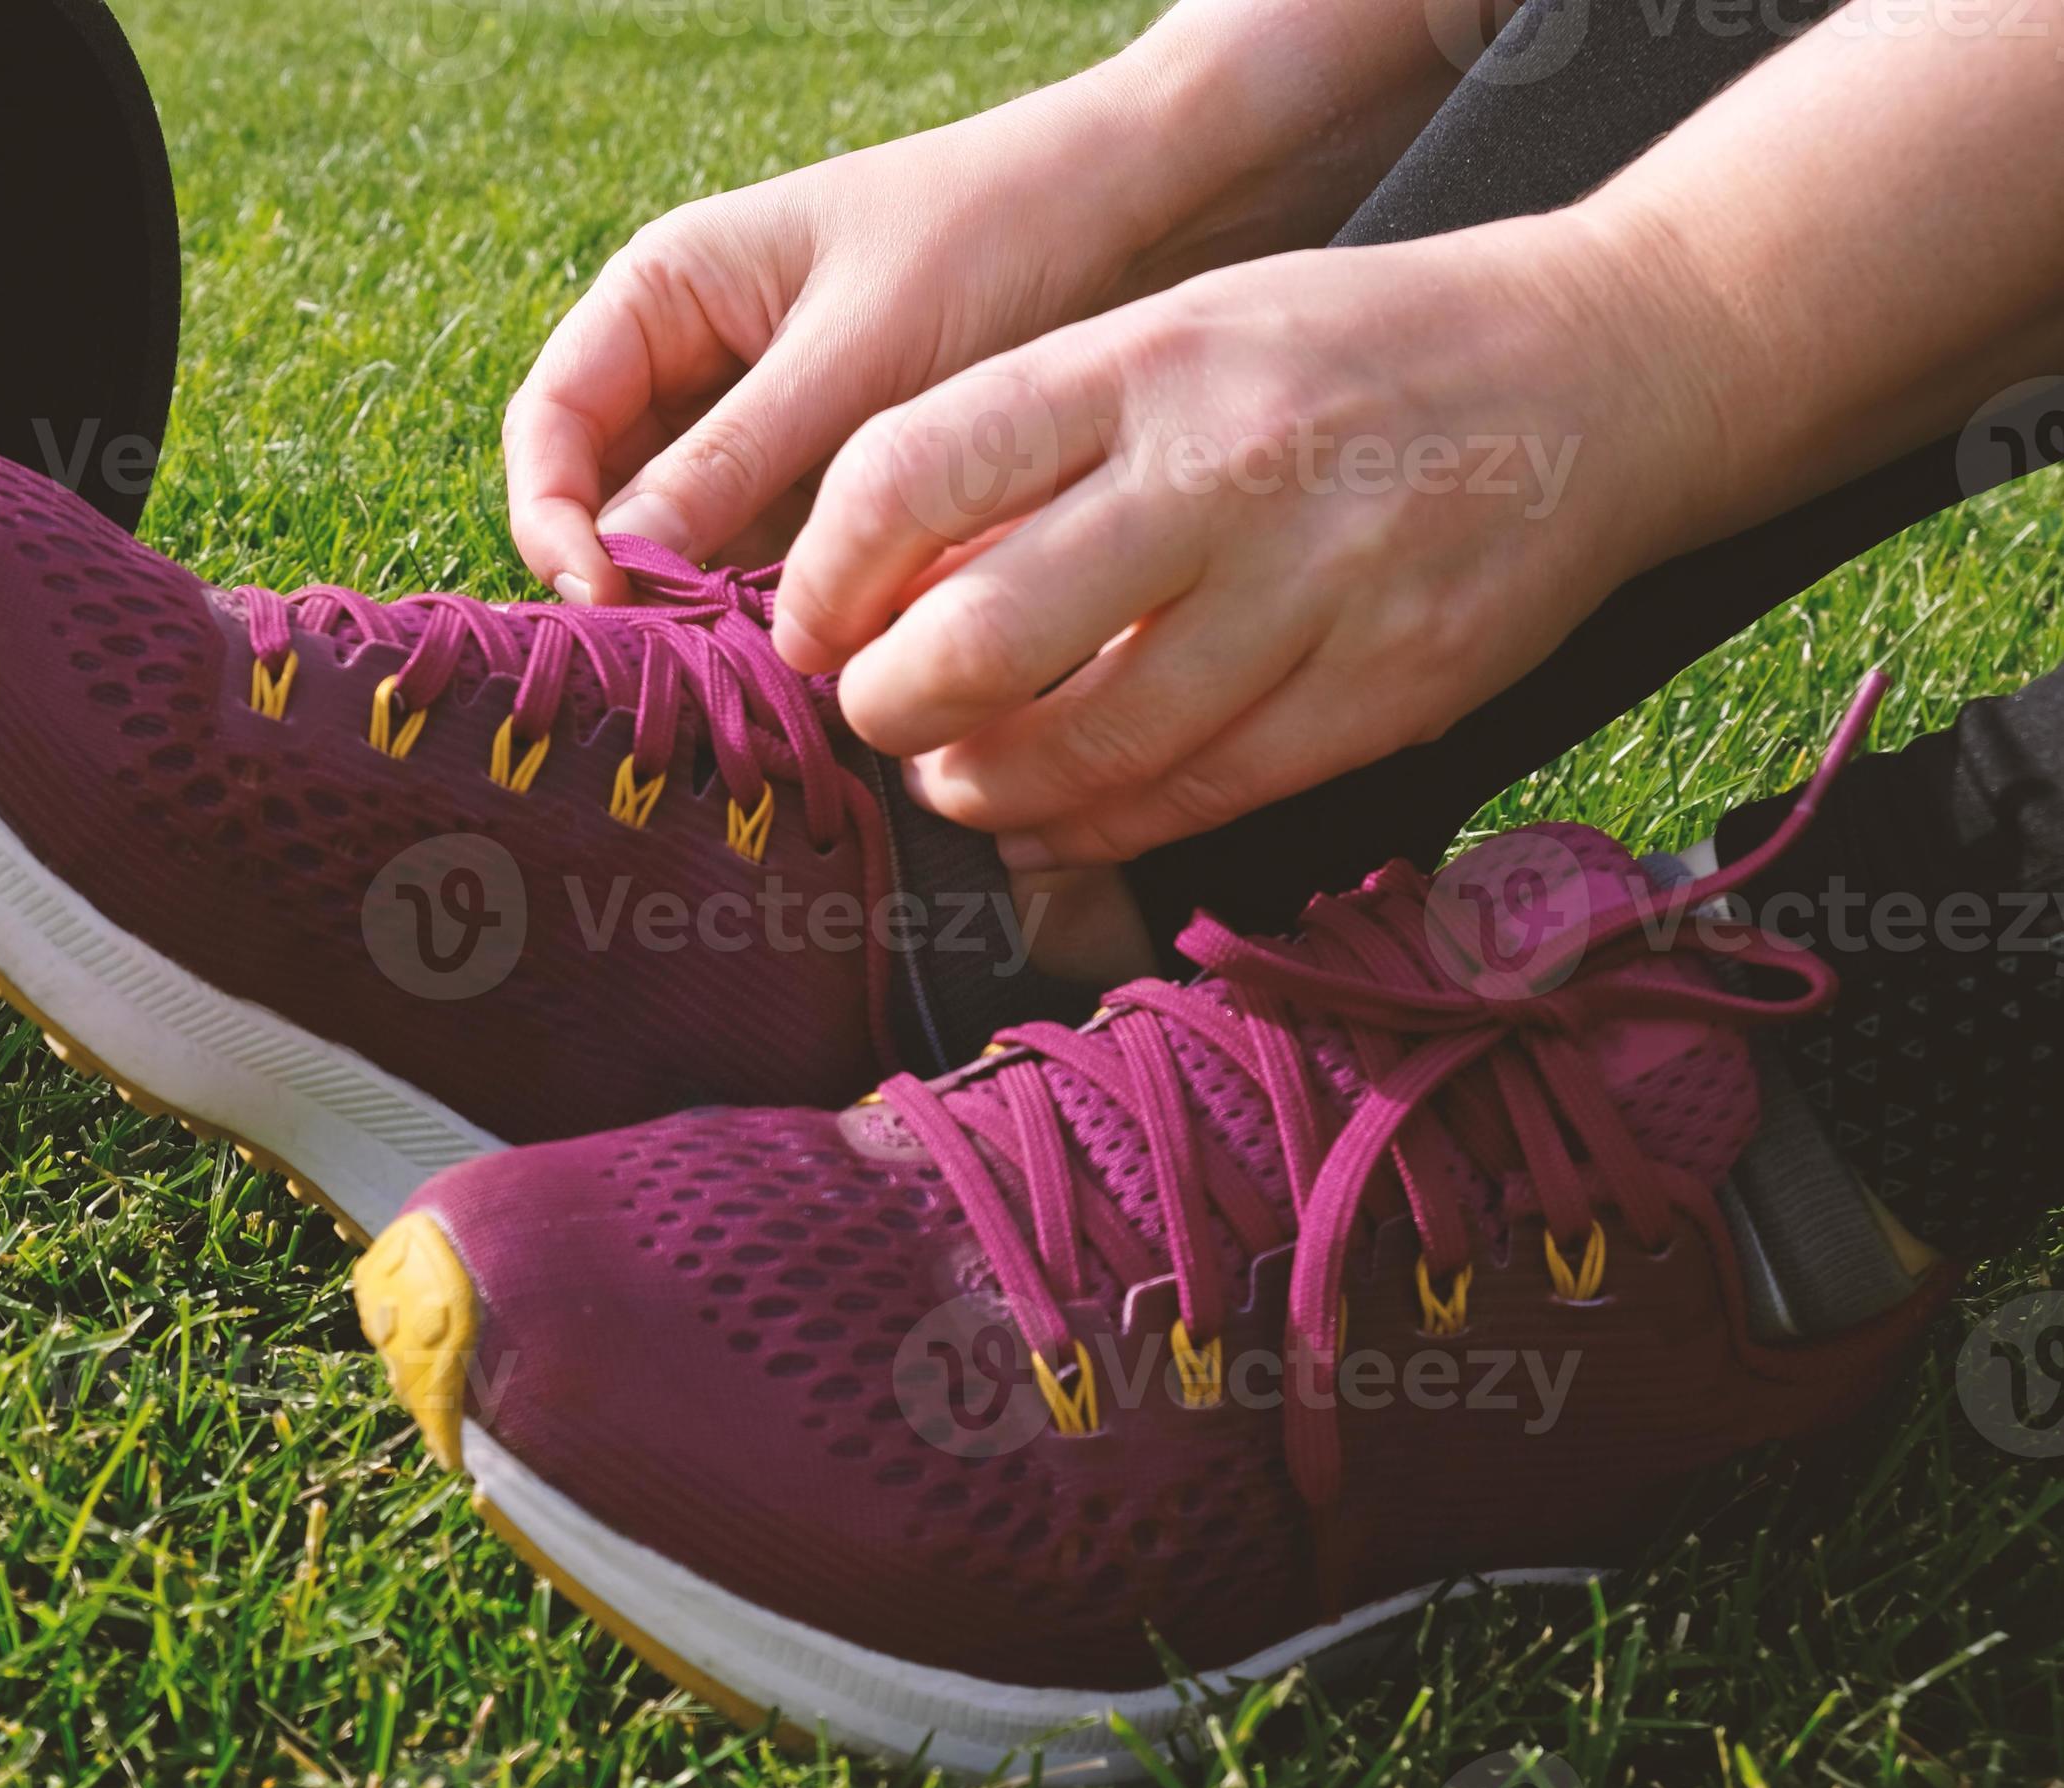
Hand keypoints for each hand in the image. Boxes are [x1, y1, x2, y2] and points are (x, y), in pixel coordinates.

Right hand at [502, 72, 1190, 604]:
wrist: (1142, 214)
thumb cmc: (989, 236)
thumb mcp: (855, 351)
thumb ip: (733, 459)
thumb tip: (620, 570)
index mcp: (664, 295)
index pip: (553, 422)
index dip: (552, 514)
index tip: (603, 595)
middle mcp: (694, 368)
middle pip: (606, 500)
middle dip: (630, 584)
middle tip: (671, 667)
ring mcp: (761, 436)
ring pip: (687, 550)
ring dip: (707, 612)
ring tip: (751, 673)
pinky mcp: (828, 490)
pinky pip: (768, 567)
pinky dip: (778, 614)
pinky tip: (814, 657)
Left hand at [771, 215, 1716, 869]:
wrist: (1601, 365)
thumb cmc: (1334, 358)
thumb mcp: (1168, 337)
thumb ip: (1028, 444)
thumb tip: (870, 589)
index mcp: (1141, 360)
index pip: (907, 476)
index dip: (825, 580)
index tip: (812, 625)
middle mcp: (1224, 468)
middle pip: (979, 637)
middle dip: (886, 707)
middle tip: (875, 716)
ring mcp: (1319, 585)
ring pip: (1088, 745)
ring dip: (986, 787)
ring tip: (957, 776)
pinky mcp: (1391, 686)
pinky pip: (1200, 793)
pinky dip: (1099, 823)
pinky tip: (1056, 814)